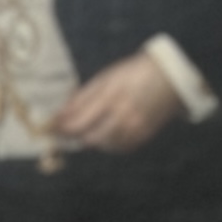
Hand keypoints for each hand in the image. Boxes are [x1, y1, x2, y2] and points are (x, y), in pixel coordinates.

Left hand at [49, 51, 184, 153]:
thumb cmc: (134, 73)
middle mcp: (124, 116)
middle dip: (75, 136)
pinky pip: (119, 147)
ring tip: (91, 126)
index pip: (78, 124)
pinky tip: (108, 130)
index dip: (61, 129)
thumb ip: (81, 99)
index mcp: (111, 98)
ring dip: (92, 139)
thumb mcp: (105, 78)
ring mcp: (136, 128)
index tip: (51, 128)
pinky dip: (108, 143)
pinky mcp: (144, 135)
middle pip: (89, 139)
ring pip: (103, 145)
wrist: (171, 76)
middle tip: (68, 129)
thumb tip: (58, 116)